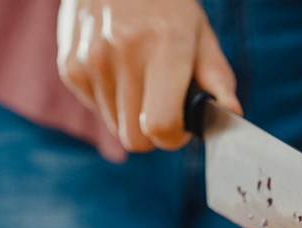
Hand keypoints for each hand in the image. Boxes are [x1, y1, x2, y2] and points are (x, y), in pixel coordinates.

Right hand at [57, 0, 240, 151]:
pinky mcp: (70, 65)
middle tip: (162, 107)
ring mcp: (92, 59)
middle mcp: (124, 52)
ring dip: (130, 113)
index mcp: (165, 45)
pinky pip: (95, 108)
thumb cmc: (165, 4)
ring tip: (139, 78)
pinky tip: (117, 68)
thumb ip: (217, 77)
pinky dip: (109, 98)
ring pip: (114, 126)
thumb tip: (231, 113)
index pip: (160, 126)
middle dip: (152, 133)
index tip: (181, 126)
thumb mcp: (199, 32)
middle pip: (134, 138)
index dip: (173, 137)